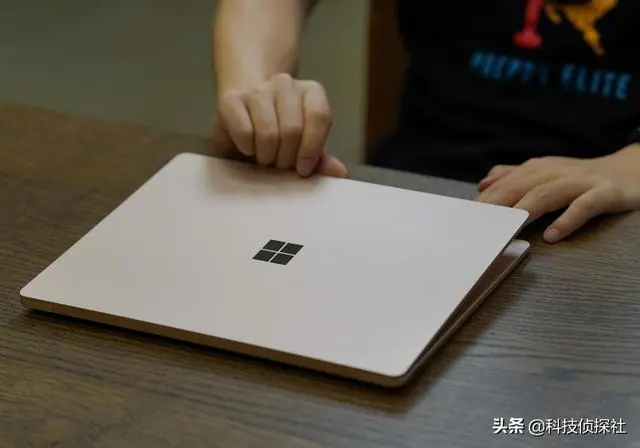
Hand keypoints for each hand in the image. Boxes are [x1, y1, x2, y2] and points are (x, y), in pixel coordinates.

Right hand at [211, 73, 346, 177]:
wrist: (243, 119)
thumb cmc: (278, 137)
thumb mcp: (302, 148)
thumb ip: (321, 159)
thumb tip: (340, 172)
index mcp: (311, 92)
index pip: (319, 117)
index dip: (312, 148)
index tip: (303, 169)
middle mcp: (285, 84)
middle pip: (293, 129)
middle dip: (286, 158)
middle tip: (280, 164)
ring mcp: (257, 90)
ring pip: (268, 133)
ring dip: (266, 156)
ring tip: (265, 157)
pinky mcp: (230, 100)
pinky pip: (245, 133)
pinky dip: (247, 149)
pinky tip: (248, 148)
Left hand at [475, 145, 639, 242]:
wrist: (632, 169)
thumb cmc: (581, 177)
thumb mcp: (545, 173)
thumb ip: (513, 177)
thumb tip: (483, 184)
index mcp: (537, 169)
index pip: (504, 184)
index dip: (484, 201)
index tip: (465, 219)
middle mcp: (555, 172)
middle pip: (519, 187)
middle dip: (495, 206)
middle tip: (477, 226)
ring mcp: (580, 182)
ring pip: (546, 194)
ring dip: (524, 211)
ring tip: (506, 229)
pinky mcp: (605, 193)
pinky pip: (584, 206)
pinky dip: (567, 220)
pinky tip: (552, 236)